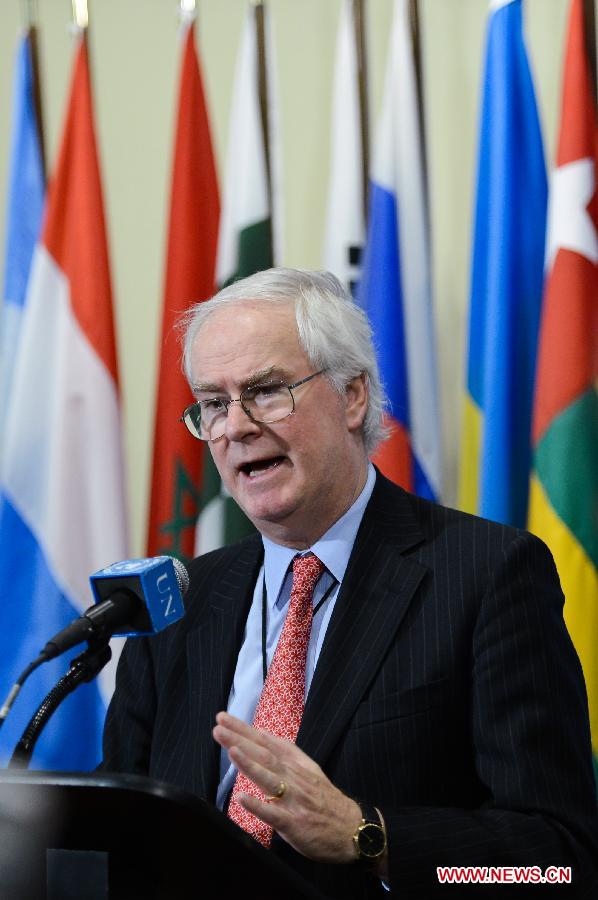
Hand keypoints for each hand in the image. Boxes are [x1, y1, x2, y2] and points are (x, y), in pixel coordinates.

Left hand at [213, 711, 361, 863]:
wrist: (352, 828)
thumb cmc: (325, 799)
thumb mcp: (308, 768)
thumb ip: (285, 753)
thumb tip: (261, 735)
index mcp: (295, 763)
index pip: (266, 741)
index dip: (245, 729)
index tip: (224, 718)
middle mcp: (294, 777)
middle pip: (264, 755)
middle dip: (240, 739)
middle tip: (219, 726)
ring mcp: (294, 799)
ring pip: (269, 778)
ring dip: (250, 764)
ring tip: (231, 750)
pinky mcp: (294, 823)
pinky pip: (274, 814)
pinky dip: (258, 806)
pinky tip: (242, 798)